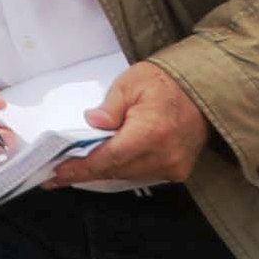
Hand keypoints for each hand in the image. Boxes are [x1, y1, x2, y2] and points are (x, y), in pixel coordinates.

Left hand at [56, 61, 209, 188]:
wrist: (201, 92)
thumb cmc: (163, 83)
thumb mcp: (130, 83)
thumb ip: (110, 107)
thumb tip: (92, 122)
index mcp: (151, 132)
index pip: (109, 158)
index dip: (81, 168)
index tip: (57, 175)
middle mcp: (164, 155)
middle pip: (116, 170)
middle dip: (86, 172)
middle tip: (57, 174)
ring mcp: (174, 166)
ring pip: (128, 175)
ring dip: (103, 172)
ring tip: (75, 170)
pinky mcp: (178, 171)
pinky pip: (142, 175)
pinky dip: (122, 170)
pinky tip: (104, 165)